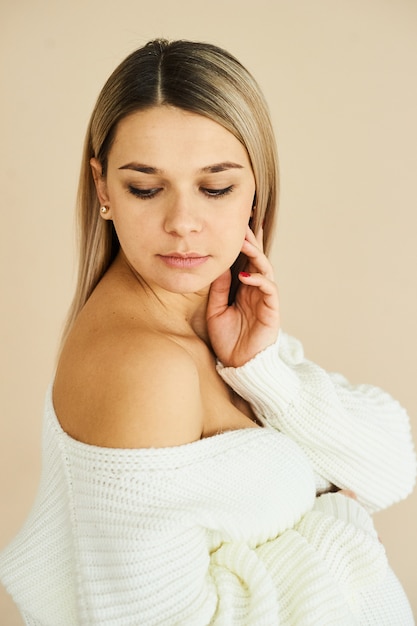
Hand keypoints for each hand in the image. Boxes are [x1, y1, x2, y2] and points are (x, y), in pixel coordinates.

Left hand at [207, 225, 279, 366]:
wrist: (239, 365)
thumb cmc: (228, 340)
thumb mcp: (216, 310)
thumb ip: (218, 288)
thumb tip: (217, 265)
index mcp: (244, 288)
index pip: (245, 260)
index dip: (242, 243)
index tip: (235, 224)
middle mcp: (256, 290)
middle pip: (257, 259)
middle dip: (251, 240)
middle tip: (243, 221)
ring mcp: (265, 298)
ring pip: (265, 269)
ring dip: (255, 255)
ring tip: (243, 243)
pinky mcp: (272, 310)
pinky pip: (269, 289)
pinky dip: (258, 280)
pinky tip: (245, 276)